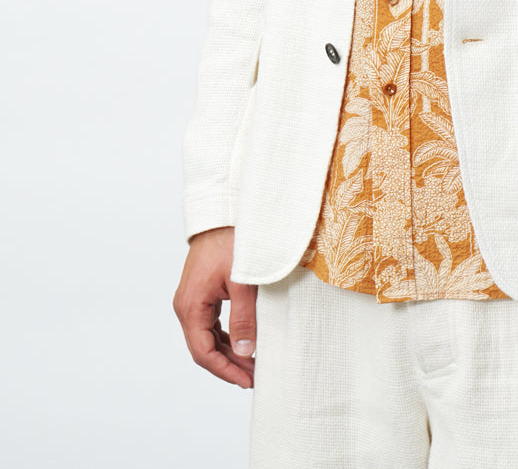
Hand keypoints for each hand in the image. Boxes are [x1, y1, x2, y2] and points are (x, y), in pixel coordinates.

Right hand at [173, 226, 257, 388]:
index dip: (225, 370)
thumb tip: (245, 352)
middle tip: (254, 376)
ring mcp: (193, 300)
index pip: (203, 351)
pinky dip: (226, 337)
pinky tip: (243, 343)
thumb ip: (243, 317)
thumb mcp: (242, 282)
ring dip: (228, 352)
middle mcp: (186, 306)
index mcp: (190, 306)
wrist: (222, 214)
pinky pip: (211, 324)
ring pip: (207, 337)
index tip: (247, 380)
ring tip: (251, 364)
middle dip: (229, 365)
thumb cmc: (231, 242)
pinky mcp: (202, 294)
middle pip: (204, 348)